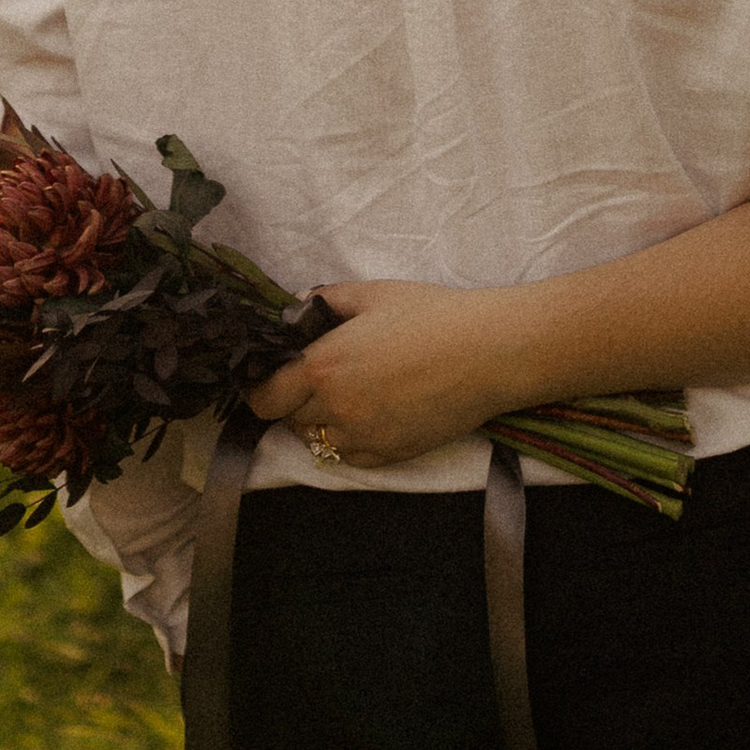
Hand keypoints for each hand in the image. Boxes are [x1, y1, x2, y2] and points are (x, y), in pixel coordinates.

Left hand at [249, 277, 533, 467]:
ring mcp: (362, 438)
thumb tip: (298, 308)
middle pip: (289, 419)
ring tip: (348, 395)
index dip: (259, 388)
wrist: (489, 352)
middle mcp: (334, 409)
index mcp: (322, 368)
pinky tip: (371, 413)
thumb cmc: (432, 315)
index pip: (263, 397)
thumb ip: (326, 301)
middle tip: (316, 378)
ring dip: (321, 422)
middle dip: (294, 400)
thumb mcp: (372, 294)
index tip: (269, 378)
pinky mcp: (389, 455)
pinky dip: (349, 439)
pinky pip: (349, 456)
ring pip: (318, 441)